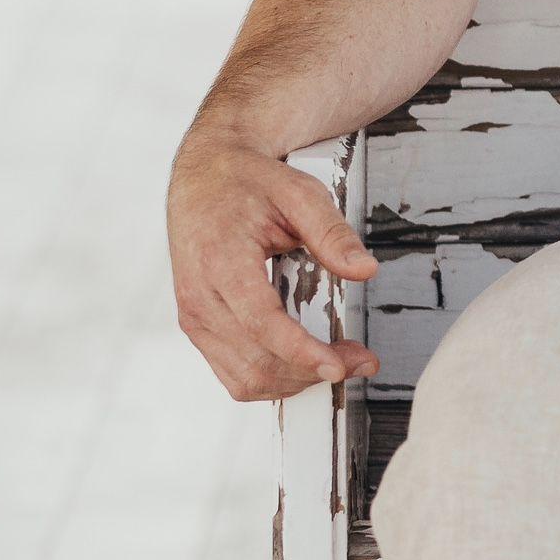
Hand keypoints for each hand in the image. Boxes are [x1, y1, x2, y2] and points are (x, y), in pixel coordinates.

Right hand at [168, 124, 376, 401]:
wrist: (204, 178)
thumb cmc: (246, 183)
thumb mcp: (298, 193)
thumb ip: (332, 233)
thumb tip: (364, 270)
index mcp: (221, 260)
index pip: (260, 322)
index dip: (300, 352)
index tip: (337, 367)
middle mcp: (200, 296)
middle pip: (256, 359)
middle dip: (312, 370)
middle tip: (360, 359)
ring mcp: (195, 316)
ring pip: (244, 378)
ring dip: (295, 381)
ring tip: (339, 362)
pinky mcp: (199, 327)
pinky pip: (232, 373)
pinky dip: (272, 380)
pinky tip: (304, 364)